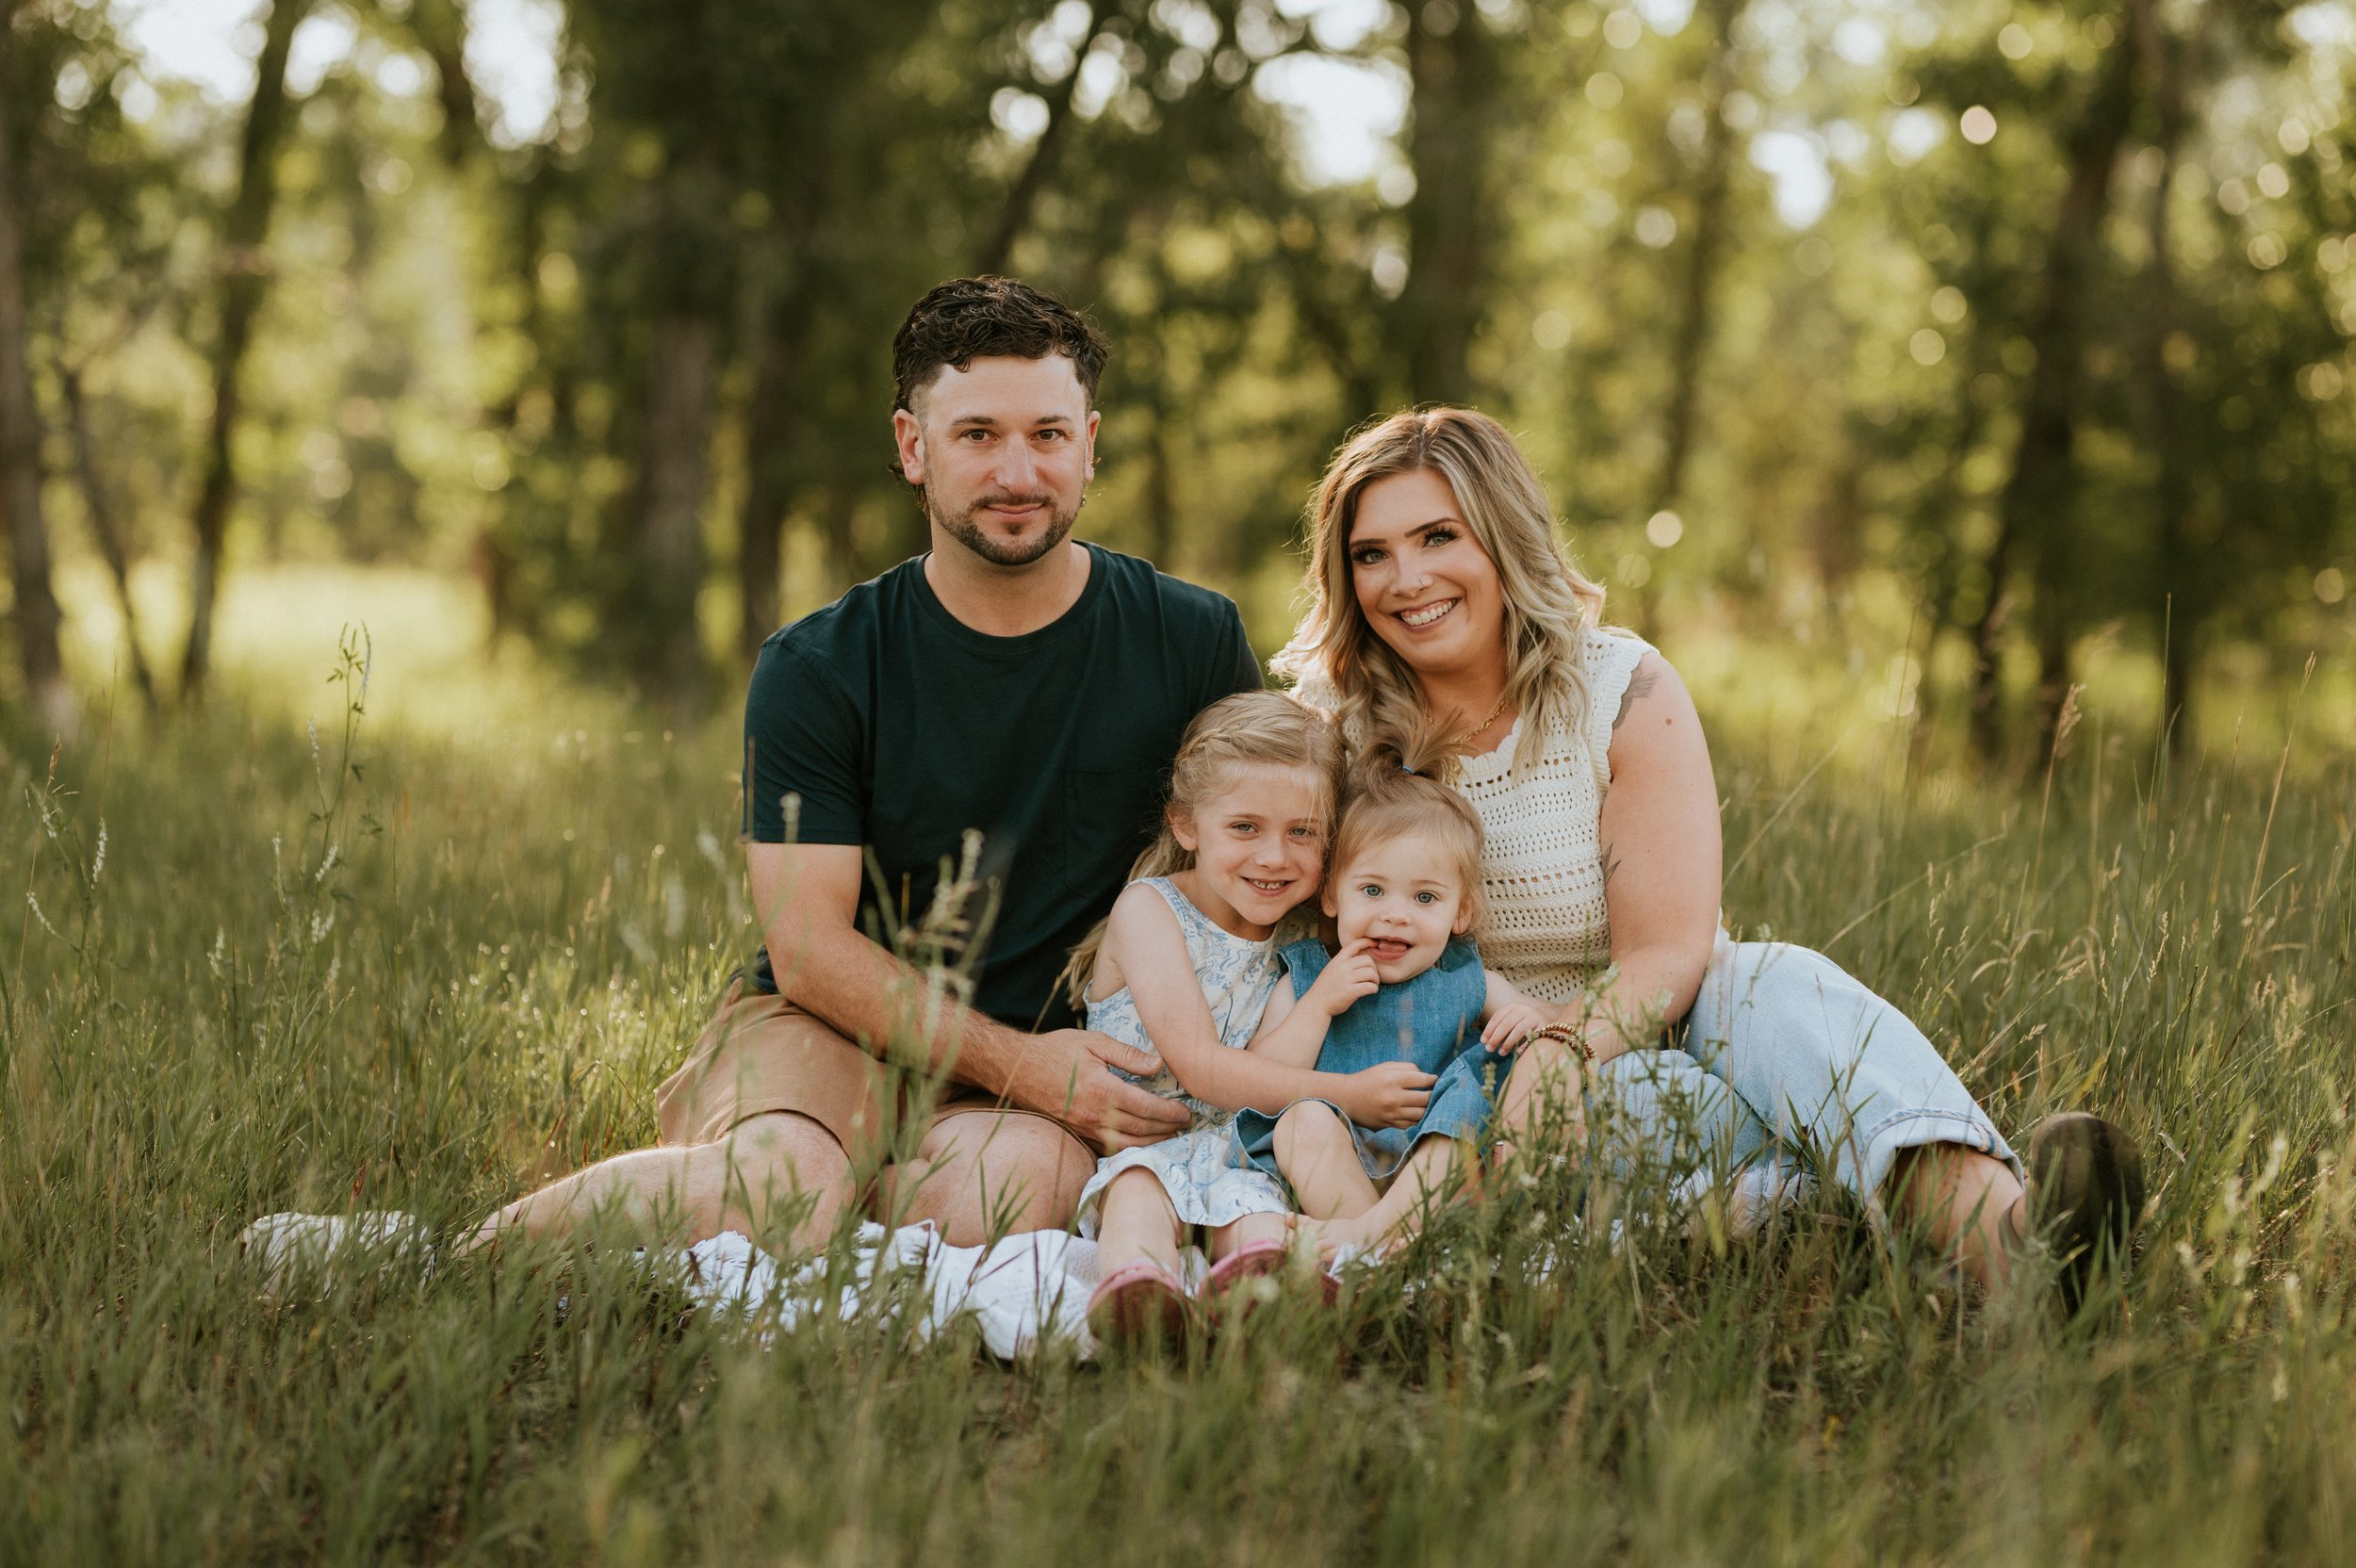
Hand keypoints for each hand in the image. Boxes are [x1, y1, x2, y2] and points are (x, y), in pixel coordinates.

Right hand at [1007, 1029, 1191, 1154]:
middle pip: (1141, 1129)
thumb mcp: (1094, 1042)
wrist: (1019, 1069)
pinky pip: (1109, 1147)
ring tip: (1170, 1137)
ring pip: (1126, 1144)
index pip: (1145, 1107)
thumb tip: (1158, 1065)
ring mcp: (1085, 1128)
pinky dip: (1129, 1148)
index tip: (1186, 1112)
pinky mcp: (1078, 1133)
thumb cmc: (1056, 1050)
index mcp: (1102, 1090)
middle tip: (1185, 1126)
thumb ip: (1128, 1055)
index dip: (1169, 1113)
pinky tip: (1141, 1142)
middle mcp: (1095, 1115)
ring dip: (1152, 1143)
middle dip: (1167, 1129)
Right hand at [1304, 938, 1380, 1016]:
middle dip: (1374, 968)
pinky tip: (1371, 991)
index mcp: (1337, 960)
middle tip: (1372, 977)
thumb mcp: (1330, 969)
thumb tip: (1360, 959)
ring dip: (1375, 979)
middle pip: (1368, 960)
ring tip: (1372, 984)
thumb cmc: (1325, 988)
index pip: (1354, 945)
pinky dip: (1374, 989)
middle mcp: (1342, 967)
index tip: (1375, 944)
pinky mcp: (1350, 991)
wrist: (1316, 1004)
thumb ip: (1342, 963)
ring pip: (1371, 973)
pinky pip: (1370, 986)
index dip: (1367, 942)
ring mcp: (1346, 979)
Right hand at [1336, 1061, 1434, 1129]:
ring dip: (1427, 1108)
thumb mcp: (1386, 1067)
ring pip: (1421, 1114)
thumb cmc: (1369, 1079)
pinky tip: (1415, 1111)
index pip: (1423, 1080)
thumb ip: (1407, 1067)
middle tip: (1433, 1092)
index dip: (1432, 1079)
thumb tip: (1427, 1076)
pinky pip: (1411, 1124)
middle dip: (1433, 1094)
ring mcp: (1392, 1113)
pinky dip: (1417, 1118)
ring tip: (1426, 1103)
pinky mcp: (1389, 1124)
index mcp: (1393, 1079)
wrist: (1347, 1098)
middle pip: (1425, 1098)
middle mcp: (1393, 1097)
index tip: (1434, 1079)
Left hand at [1480, 998, 1552, 1054]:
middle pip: (1506, 1023)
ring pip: (1518, 1030)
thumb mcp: (1513, 1021)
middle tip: (1488, 1049)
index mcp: (1514, 1007)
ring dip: (1508, 1042)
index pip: (1498, 1017)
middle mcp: (1524, 1009)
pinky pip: (1532, 1037)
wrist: (1553, 1024)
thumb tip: (1486, 1041)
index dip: (1489, 1029)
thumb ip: (1501, 1027)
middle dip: (1496, 1037)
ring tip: (1501, 1053)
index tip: (1483, 1041)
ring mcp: (1535, 1017)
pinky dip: (1524, 1045)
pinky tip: (1517, 1053)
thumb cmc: (1526, 1024)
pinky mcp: (1545, 1027)